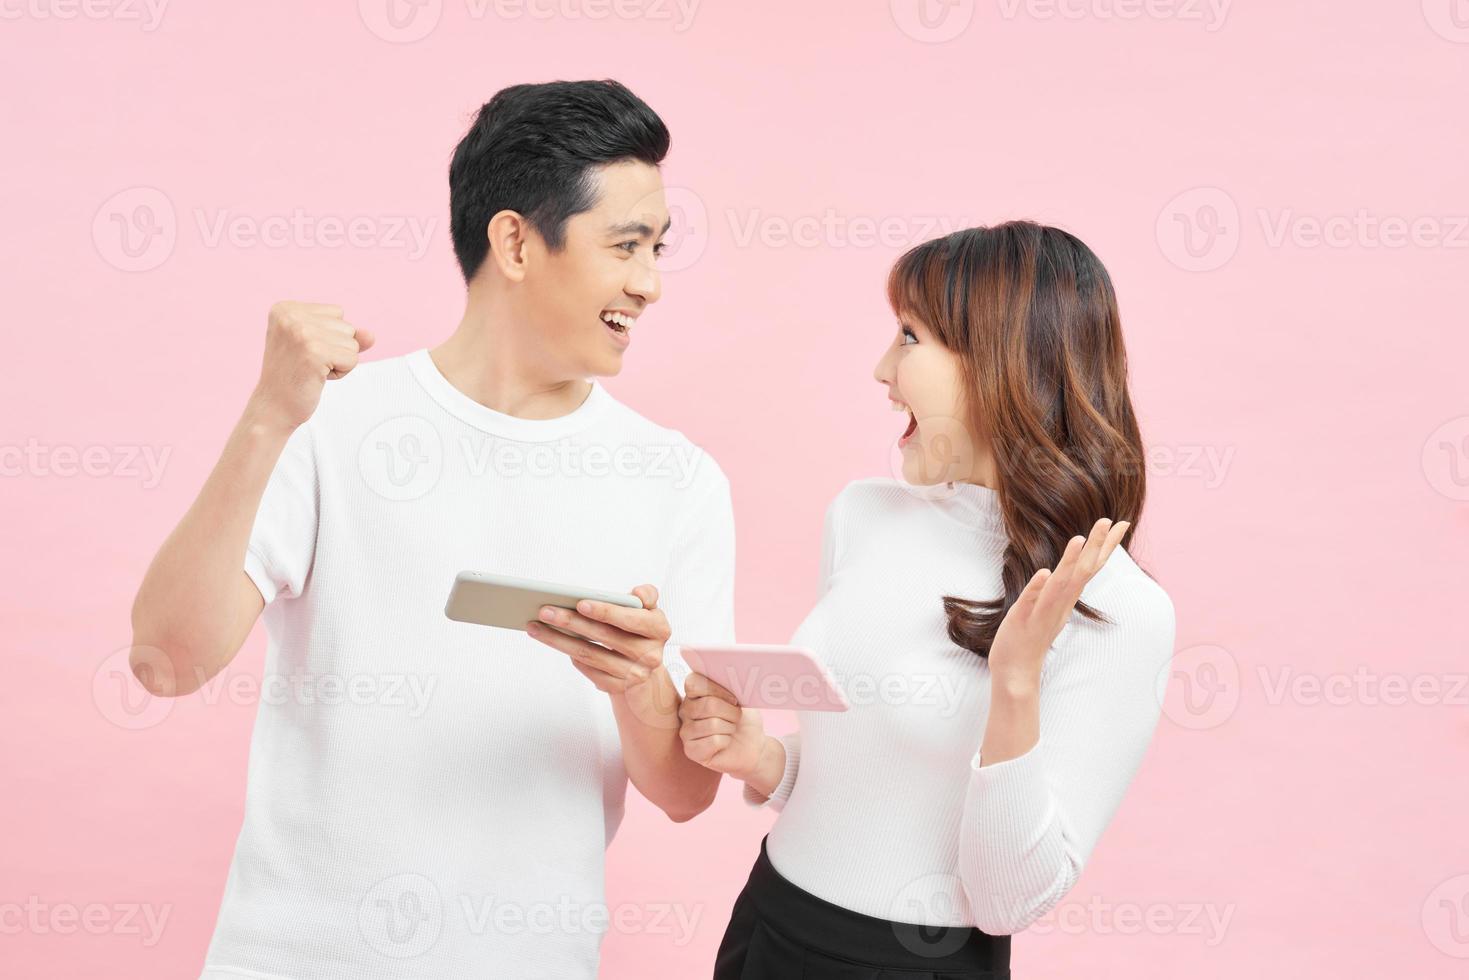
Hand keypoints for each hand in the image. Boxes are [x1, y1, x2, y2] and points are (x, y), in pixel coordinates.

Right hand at [247, 301, 375, 432]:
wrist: (274, 406)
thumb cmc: (295, 375)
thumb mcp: (318, 345)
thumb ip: (344, 335)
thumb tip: (370, 335)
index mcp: (286, 308)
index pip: (337, 313)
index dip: (329, 337)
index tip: (304, 351)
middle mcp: (290, 316)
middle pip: (346, 326)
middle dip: (336, 349)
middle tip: (308, 363)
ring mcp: (301, 333)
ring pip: (352, 343)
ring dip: (339, 361)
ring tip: (312, 370)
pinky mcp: (315, 352)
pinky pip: (353, 358)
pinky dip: (341, 372)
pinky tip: (318, 377)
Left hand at [525, 584, 671, 702]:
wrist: (645, 664)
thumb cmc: (640, 628)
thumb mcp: (648, 610)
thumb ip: (646, 595)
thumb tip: (637, 593)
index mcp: (659, 629)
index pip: (631, 619)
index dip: (606, 612)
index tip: (580, 603)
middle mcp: (651, 655)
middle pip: (604, 637)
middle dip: (571, 622)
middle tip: (544, 611)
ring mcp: (634, 674)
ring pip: (590, 655)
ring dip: (559, 640)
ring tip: (536, 626)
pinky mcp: (618, 687)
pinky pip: (589, 671)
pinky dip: (572, 657)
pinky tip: (554, 642)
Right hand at [678, 672, 767, 779]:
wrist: (752, 745)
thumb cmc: (744, 719)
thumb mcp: (741, 697)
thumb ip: (731, 685)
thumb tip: (733, 674)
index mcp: (694, 692)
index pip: (693, 683)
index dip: (717, 689)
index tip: (734, 699)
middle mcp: (685, 710)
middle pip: (708, 705)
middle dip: (731, 712)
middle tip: (736, 717)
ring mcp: (686, 731)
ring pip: (713, 724)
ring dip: (730, 728)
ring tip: (731, 729)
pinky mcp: (691, 750)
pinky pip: (713, 741)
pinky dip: (725, 742)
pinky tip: (724, 743)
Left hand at [988, 518, 1130, 680]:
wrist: (1016, 673)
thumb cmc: (1032, 636)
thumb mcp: (1053, 607)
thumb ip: (1064, 587)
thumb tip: (1076, 567)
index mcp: (1066, 598)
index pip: (1090, 568)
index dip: (1106, 546)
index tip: (1123, 522)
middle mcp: (1060, 604)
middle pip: (1082, 571)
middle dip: (1096, 546)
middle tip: (1109, 520)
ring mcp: (1042, 613)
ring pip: (1060, 585)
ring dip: (1070, 562)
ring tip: (1079, 539)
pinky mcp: (1022, 621)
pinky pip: (1031, 602)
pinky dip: (1038, 588)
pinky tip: (1044, 573)